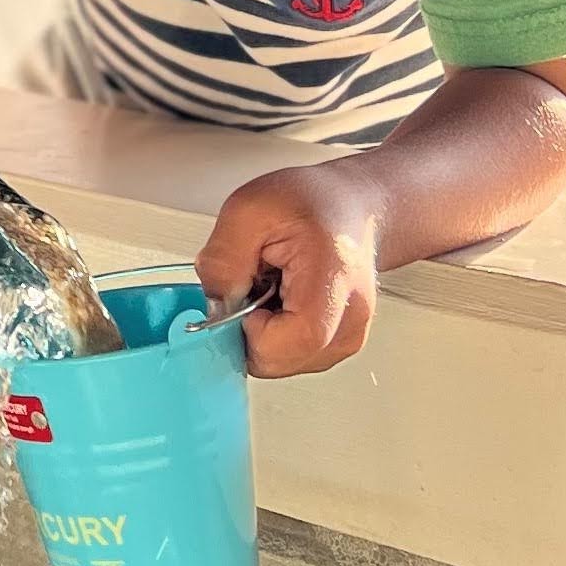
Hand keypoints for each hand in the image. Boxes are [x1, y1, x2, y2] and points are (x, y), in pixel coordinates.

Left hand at [197, 163, 384, 376]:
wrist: (348, 206)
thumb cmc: (311, 202)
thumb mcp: (249, 209)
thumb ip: (224, 258)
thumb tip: (214, 305)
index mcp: (335, 277)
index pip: (298, 340)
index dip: (256, 332)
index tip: (245, 299)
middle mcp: (352, 316)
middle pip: (285, 360)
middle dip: (250, 330)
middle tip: (256, 285)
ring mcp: (349, 335)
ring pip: (284, 364)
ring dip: (261, 333)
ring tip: (272, 289)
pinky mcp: (339, 344)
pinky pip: (291, 358)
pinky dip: (274, 336)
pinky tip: (281, 302)